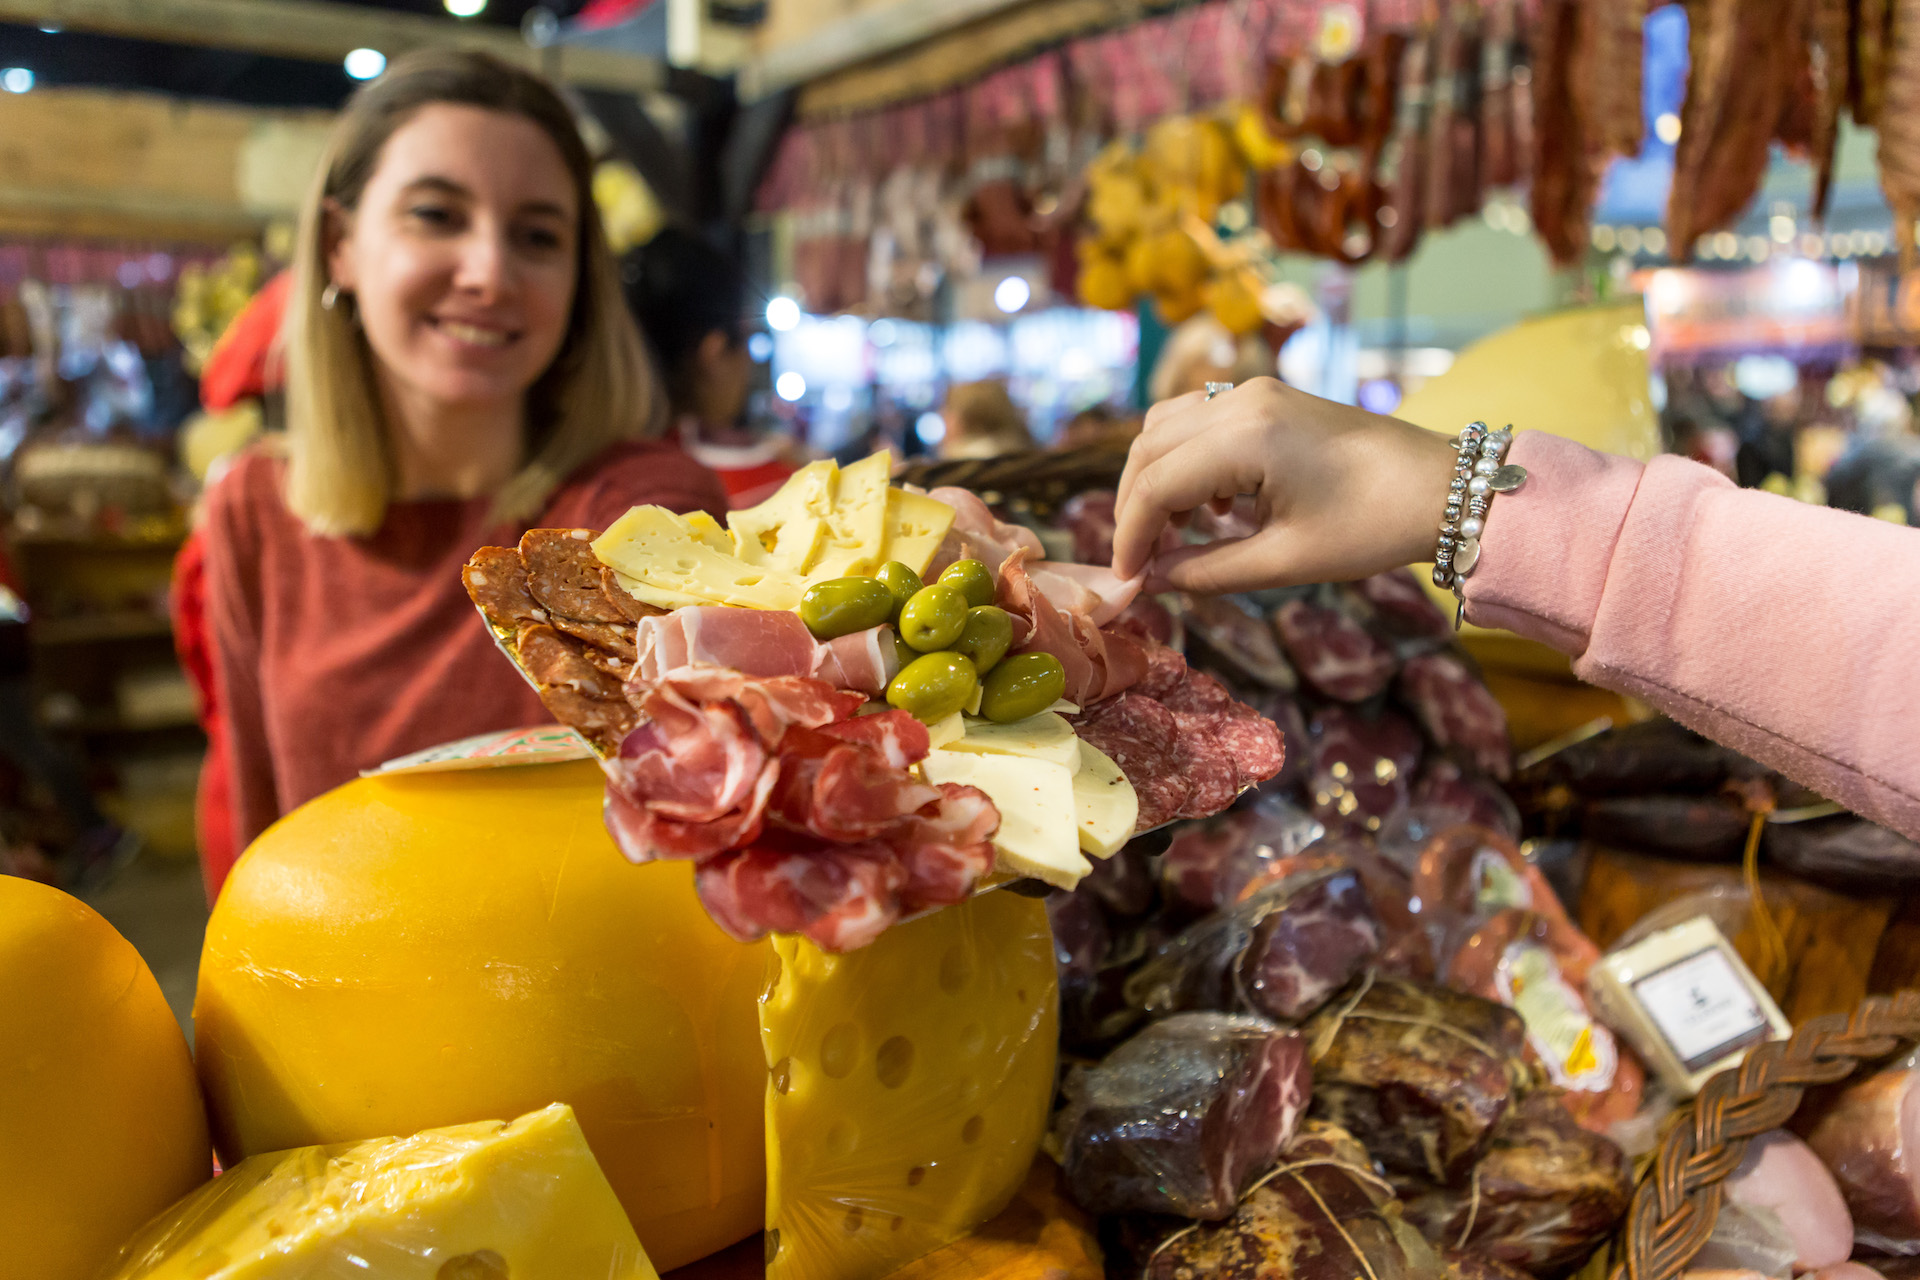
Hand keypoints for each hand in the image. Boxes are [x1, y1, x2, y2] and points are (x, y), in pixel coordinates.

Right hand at [1112, 378, 1459, 593]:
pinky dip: (1186, 463)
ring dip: (1157, 480)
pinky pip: (1199, 423)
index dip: (1130, 536)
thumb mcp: (1285, 561)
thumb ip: (1207, 572)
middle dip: (1134, 508)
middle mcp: (1241, 401)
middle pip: (1148, 449)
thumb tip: (1152, 583)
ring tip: (1175, 536)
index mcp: (1245, 436)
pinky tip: (1212, 509)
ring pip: (1167, 429)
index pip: (1154, 484)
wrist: (1444, 488)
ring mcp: (1255, 393)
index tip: (1128, 580)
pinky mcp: (1268, 399)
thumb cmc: (1374, 526)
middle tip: (1143, 562)